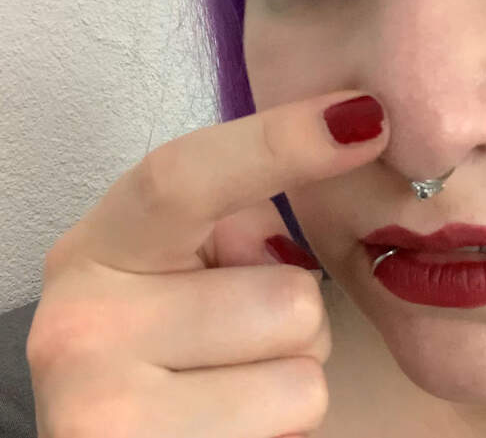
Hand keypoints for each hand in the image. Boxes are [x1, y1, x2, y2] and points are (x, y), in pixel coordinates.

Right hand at [26, 91, 388, 437]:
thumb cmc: (178, 350)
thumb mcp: (193, 269)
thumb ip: (242, 222)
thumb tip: (317, 178)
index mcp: (100, 249)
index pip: (184, 179)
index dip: (281, 141)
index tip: (368, 117)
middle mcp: (81, 324)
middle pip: (287, 293)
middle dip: (297, 317)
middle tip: (244, 340)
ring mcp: (104, 408)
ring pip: (304, 367)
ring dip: (293, 375)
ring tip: (237, 387)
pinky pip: (295, 417)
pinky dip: (285, 425)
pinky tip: (232, 425)